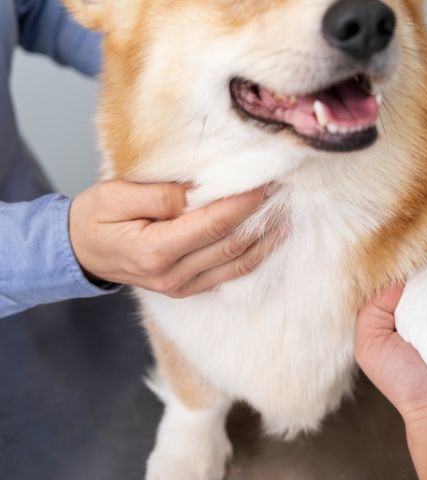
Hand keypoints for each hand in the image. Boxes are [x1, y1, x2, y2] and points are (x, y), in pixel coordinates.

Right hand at [69, 180, 282, 297]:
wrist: (80, 252)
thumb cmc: (95, 218)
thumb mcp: (116, 196)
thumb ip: (161, 195)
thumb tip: (201, 191)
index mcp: (154, 251)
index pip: (213, 224)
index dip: (244, 203)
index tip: (266, 182)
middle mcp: (173, 275)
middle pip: (233, 245)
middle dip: (261, 217)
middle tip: (284, 191)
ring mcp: (183, 286)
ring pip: (239, 263)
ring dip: (266, 238)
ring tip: (286, 212)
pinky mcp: (190, 289)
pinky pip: (232, 274)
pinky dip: (255, 254)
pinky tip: (271, 235)